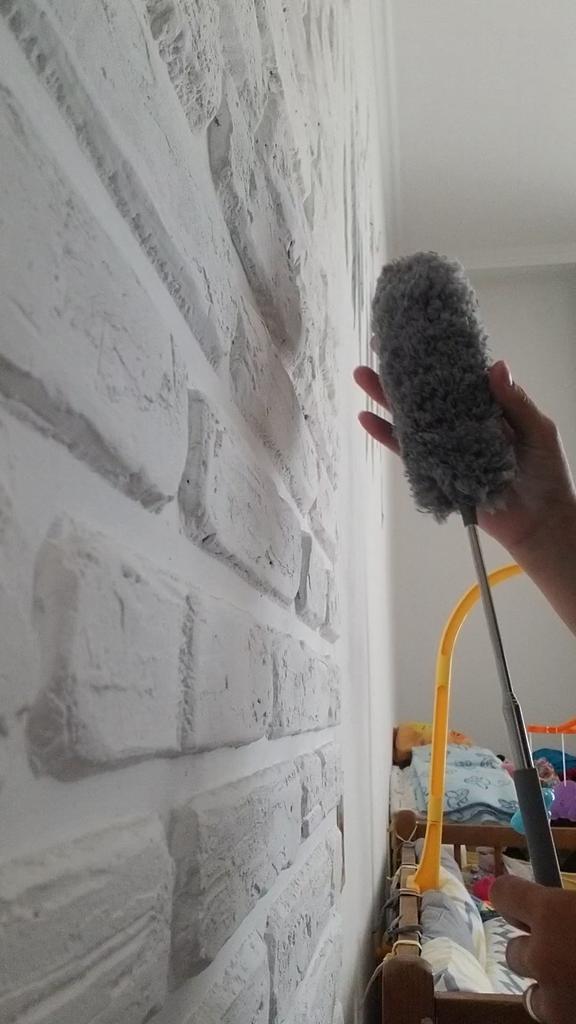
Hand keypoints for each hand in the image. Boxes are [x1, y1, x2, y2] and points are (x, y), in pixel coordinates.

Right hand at [353, 356, 575, 557]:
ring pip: (410, 418)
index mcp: (486, 407)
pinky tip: (367, 419)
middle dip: (400, 372)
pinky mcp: (435, 471)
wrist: (538, 523)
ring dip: (386, 398)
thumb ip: (516, 403)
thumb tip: (495, 366)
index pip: (455, 376)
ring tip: (362, 376)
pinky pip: (407, 452)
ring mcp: (446, 446)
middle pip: (425, 393)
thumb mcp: (537, 431)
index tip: (414, 336)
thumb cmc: (545, 474)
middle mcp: (461, 422)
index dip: (435, 357)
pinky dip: (386, 436)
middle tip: (376, 348)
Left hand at [491, 875, 575, 1023]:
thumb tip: (543, 908)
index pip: (504, 893)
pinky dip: (562, 1005)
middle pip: (513, 949)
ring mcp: (553, 997)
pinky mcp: (563, 1022)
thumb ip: (565, 905)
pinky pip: (550, 1013)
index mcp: (553, 913)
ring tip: (572, 973)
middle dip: (533, 947)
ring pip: (530, 992)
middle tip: (563, 944)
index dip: (512, 895)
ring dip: (545, 983)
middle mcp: (543, 955)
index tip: (520, 897)